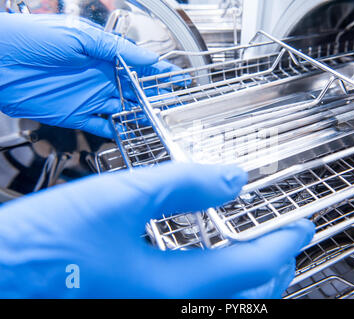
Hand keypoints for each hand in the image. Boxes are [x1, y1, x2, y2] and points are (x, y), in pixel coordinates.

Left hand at [0, 13, 186, 138]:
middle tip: (175, 107)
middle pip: (136, 90)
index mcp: (104, 56)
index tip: (180, 79)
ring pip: (124, 110)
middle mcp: (101, 77)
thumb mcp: (79, 36)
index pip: (140, 65)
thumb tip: (147, 58)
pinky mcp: (77, 116)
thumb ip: (115, 48)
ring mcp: (90, 97)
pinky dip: (116, 131)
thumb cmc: (32, 39)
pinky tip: (129, 135)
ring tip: (159, 123)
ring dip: (141, 117)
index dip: (161, 72)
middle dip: (157, 98)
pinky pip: (102, 126)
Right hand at [0, 162, 314, 297]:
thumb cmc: (47, 242)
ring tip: (267, 254)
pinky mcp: (137, 303)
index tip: (302, 225)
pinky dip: (223, 288)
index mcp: (171, 284)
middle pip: (248, 298)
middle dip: (278, 266)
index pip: (251, 266)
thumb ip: (183, 184)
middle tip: (290, 240)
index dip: (283, 242)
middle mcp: (167, 307)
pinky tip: (214, 268)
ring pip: (227, 308)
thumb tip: (232, 177)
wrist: (4, 271)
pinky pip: (199, 305)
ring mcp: (151, 310)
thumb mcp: (120, 197)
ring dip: (256, 280)